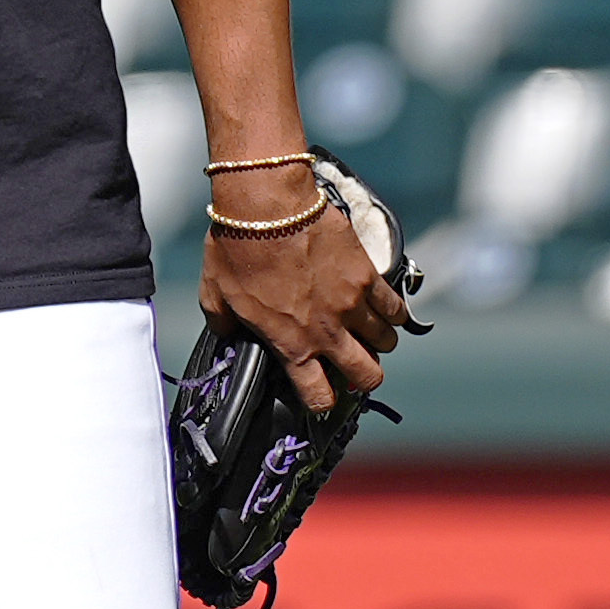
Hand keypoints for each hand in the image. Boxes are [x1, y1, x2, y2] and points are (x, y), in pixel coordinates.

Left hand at [198, 170, 406, 414]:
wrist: (266, 206)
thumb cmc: (235, 249)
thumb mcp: (214, 295)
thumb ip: (224, 324)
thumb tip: (228, 333)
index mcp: (291, 343)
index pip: (319, 395)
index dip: (321, 402)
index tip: (320, 393)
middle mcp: (328, 331)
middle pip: (368, 376)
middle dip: (364, 378)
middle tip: (354, 366)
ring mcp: (353, 304)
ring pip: (387, 341)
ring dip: (379, 341)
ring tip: (367, 332)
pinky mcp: (368, 276)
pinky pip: (395, 306)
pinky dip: (394, 311)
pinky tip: (386, 309)